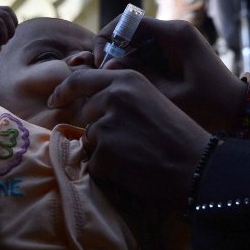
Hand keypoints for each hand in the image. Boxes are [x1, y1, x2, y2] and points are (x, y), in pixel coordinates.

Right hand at [0, 6, 17, 62]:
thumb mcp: (0, 36)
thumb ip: (6, 26)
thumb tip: (15, 21)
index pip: (7, 10)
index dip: (13, 22)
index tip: (10, 35)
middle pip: (4, 14)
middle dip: (10, 30)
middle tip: (6, 41)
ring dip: (4, 35)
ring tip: (0, 43)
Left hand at [50, 65, 210, 217]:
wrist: (196, 164)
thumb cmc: (179, 133)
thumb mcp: (151, 98)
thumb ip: (120, 94)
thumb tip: (89, 103)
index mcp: (126, 78)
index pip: (80, 79)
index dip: (63, 90)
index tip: (54, 100)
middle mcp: (112, 96)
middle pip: (87, 114)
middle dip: (101, 128)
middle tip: (132, 140)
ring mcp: (105, 125)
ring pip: (90, 140)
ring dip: (106, 150)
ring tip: (137, 154)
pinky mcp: (103, 153)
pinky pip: (95, 163)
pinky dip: (109, 170)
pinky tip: (133, 168)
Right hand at [86, 17, 247, 134]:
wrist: (238, 108)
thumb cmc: (209, 105)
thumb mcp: (170, 94)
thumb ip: (138, 77)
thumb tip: (106, 67)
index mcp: (175, 33)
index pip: (128, 21)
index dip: (108, 39)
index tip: (102, 64)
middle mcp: (175, 29)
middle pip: (130, 30)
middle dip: (114, 51)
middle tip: (105, 78)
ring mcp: (177, 38)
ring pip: (137, 41)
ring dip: (125, 59)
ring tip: (118, 84)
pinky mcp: (177, 50)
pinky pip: (148, 50)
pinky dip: (138, 64)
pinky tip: (134, 84)